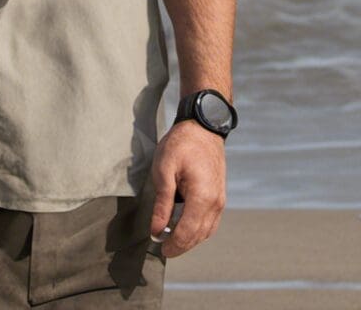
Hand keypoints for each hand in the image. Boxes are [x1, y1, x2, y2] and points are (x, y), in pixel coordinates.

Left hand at [149, 120, 225, 257]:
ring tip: (171, 240)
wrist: (203, 128)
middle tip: (163, 249)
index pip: (187, 232)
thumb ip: (162, 203)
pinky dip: (198, 230)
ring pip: (206, 231)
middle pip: (198, 235)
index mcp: (202, 198)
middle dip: (181, 245)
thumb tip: (156, 229)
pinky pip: (210, 221)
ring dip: (190, 239)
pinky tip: (185, 227)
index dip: (173, 244)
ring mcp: (220, 201)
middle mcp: (215, 203)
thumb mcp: (164, 170)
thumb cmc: (180, 145)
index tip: (159, 248)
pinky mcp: (219, 196)